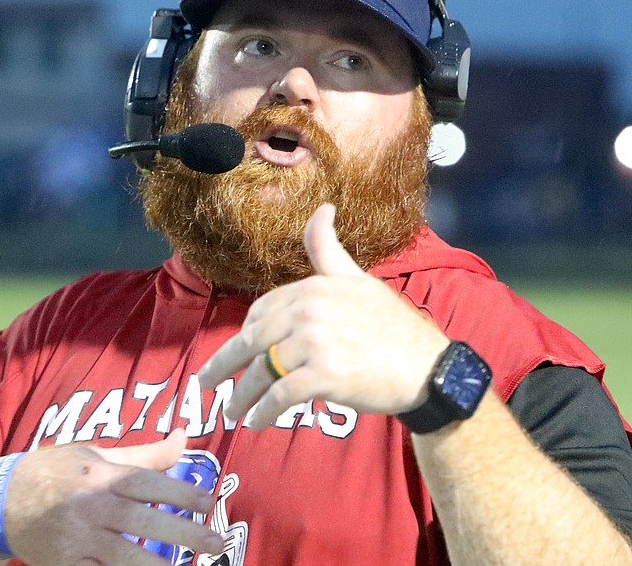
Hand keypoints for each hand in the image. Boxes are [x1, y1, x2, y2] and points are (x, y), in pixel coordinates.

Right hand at [3, 429, 223, 565]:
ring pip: (124, 556)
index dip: (182, 492)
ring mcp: (77, 539)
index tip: (211, 502)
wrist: (0, 501)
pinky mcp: (65, 564)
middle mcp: (90, 507)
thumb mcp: (96, 456)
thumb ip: (144, 454)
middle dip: (183, 532)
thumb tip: (184, 437)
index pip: (148, 483)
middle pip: (144, 521)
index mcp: (100, 476)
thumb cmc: (55, 472)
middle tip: (216, 541)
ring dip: (157, 565)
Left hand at [196, 203, 448, 427]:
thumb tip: (321, 207)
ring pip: (262, 372)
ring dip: (241, 397)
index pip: (260, 311)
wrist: (426, 368)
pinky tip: (257, 423)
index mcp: (312, 287)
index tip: (234, 354)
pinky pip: (281, 395)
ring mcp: (315, 342)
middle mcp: (309, 310)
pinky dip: (264, 412)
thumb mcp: (356, 279)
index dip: (244, 335)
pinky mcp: (324, 375)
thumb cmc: (391, 326)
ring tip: (231, 414)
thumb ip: (327, 249)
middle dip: (224, 366)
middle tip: (205, 385)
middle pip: (252, 341)